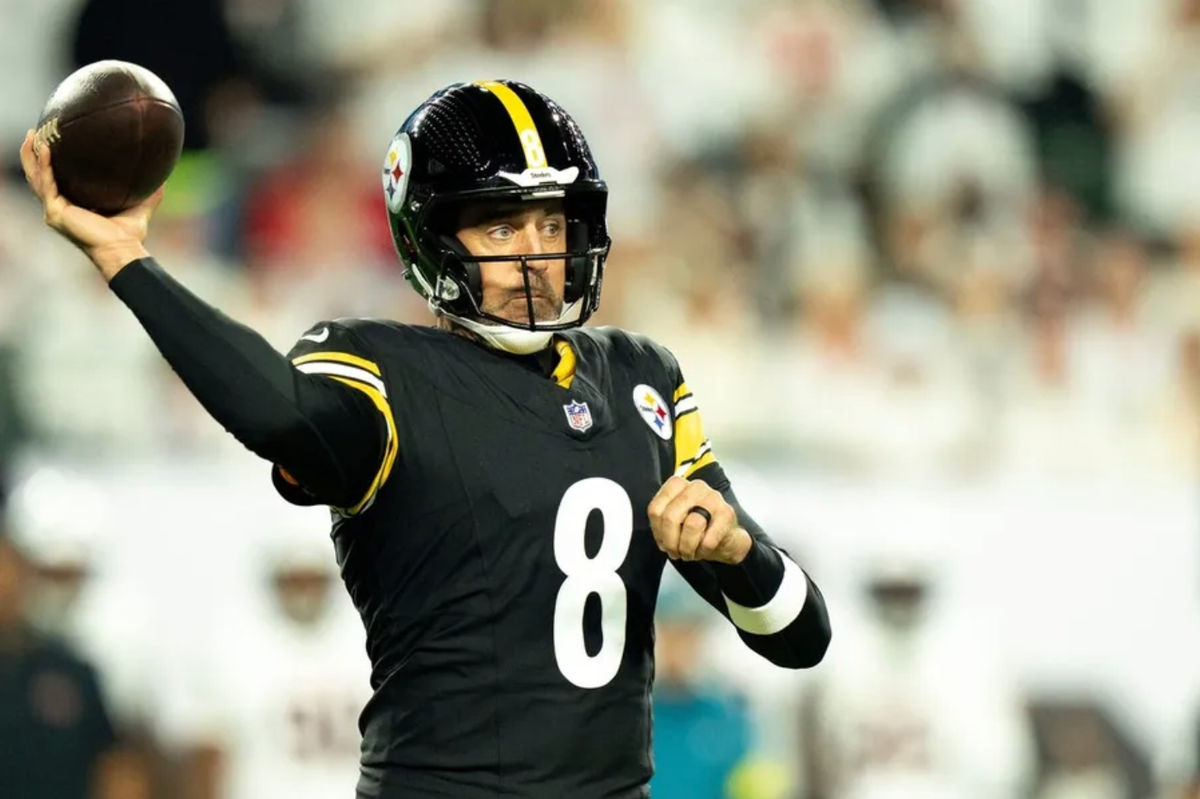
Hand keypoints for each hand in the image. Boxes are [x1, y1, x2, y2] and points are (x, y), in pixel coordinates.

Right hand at [19, 128, 160, 280]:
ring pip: (36, 178)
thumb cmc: (130, 234)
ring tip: (32, 134)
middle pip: (40, 175)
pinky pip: (46, 184)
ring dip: (31, 156)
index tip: (55, 140)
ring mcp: (55, 210)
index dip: (53, 162)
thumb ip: (151, 191)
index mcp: (74, 205)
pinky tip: (45, 150)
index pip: (58, 180)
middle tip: (35, 132)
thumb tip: (165, 175)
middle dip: (34, 154)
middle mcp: (60, 207)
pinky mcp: (55, 213)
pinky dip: (44, 166)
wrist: (123, 249)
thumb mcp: (142, 206)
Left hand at [647, 476, 751, 564]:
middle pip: (670, 517)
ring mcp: (713, 498)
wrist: (727, 539)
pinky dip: (704, 550)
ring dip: (687, 547)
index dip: (657, 532)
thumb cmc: (699, 529)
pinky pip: (709, 538)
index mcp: (677, 485)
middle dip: (671, 542)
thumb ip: (663, 524)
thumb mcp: (674, 524)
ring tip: (690, 551)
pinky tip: (704, 548)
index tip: (663, 541)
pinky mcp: (727, 513)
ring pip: (691, 525)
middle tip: (675, 551)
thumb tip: (662, 537)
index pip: (655, 509)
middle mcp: (695, 487)